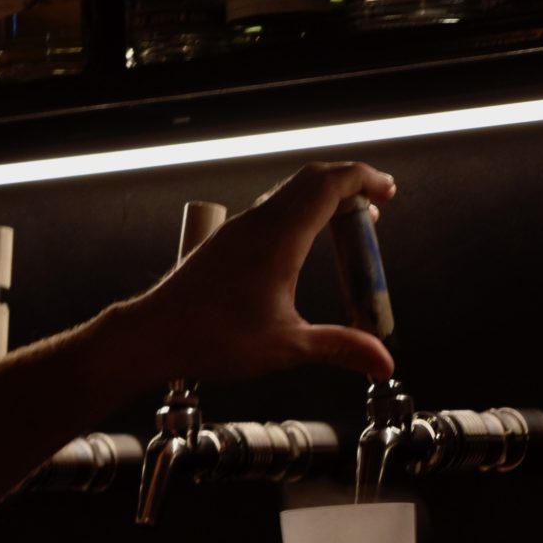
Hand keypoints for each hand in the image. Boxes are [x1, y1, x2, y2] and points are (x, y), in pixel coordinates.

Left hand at [128, 162, 397, 384]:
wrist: (154, 335)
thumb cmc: (214, 339)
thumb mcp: (288, 347)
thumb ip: (341, 348)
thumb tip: (384, 362)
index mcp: (280, 238)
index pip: (330, 185)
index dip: (365, 180)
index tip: (388, 191)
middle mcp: (259, 222)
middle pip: (313, 180)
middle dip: (351, 188)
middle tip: (375, 213)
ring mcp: (239, 229)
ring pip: (291, 194)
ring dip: (325, 202)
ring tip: (347, 231)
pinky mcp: (227, 241)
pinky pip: (273, 211)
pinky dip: (301, 216)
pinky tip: (304, 248)